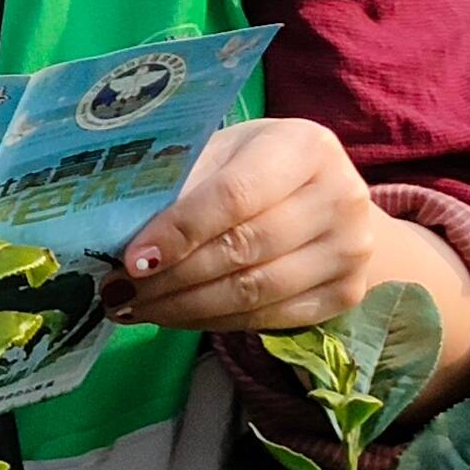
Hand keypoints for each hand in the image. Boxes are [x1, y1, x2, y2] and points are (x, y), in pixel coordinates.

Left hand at [120, 118, 469, 410]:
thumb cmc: (259, 168)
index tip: (132, 259)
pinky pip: (269, 318)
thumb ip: (183, 184)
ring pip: (254, 292)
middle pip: (243, 248)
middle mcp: (341, 195)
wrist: (330, 202)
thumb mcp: (225, 154)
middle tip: (118, 291)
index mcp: (305, 146)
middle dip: (172, 277)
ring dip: (185, 307)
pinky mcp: (347, 293)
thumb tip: (119, 230)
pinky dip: (214, 322)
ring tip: (136, 308)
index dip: (180, 230)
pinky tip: (175, 317)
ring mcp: (351, 250)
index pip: (234, 194)